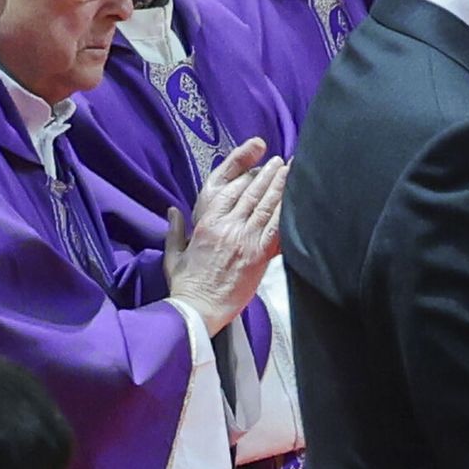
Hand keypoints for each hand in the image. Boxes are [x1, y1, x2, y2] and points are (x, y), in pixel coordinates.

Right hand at [165, 141, 286, 336]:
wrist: (198, 308)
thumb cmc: (186, 285)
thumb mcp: (173, 254)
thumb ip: (174, 229)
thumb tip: (172, 210)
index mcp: (205, 223)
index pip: (228, 189)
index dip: (244, 174)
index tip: (255, 165)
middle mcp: (226, 226)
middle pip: (250, 193)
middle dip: (267, 174)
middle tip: (280, 160)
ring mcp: (244, 238)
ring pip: (265, 205)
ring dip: (279, 185)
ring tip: (290, 169)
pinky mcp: (258, 254)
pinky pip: (276, 227)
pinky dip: (286, 210)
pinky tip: (295, 198)